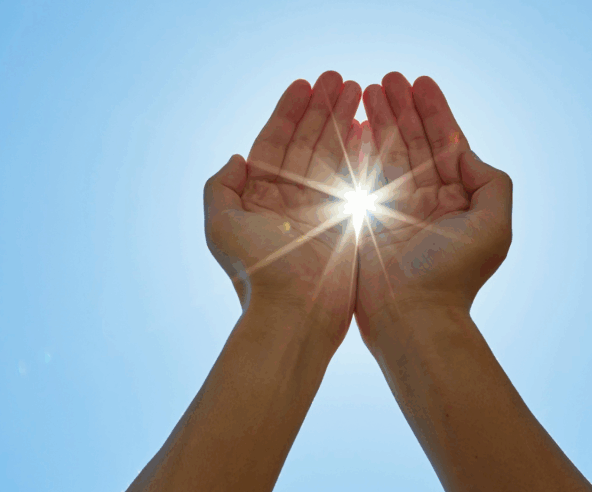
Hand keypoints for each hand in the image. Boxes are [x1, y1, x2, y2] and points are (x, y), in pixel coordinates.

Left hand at [205, 71, 361, 342]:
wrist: (295, 314)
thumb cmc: (256, 273)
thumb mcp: (221, 226)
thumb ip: (220, 188)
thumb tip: (237, 158)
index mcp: (259, 197)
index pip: (275, 144)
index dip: (288, 112)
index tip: (304, 84)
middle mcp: (289, 200)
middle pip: (307, 142)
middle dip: (322, 108)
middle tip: (340, 77)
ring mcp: (319, 209)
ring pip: (333, 154)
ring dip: (344, 120)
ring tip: (359, 89)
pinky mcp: (346, 221)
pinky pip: (355, 177)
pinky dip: (362, 150)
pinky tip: (371, 125)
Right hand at [350, 72, 512, 340]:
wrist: (411, 316)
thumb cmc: (454, 276)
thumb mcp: (494, 225)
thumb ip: (491, 182)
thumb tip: (466, 153)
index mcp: (457, 199)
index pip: (445, 144)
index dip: (434, 112)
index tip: (420, 82)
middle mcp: (427, 200)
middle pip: (413, 142)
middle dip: (401, 108)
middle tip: (386, 78)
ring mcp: (395, 208)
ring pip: (387, 152)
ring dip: (379, 120)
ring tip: (367, 89)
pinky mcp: (367, 219)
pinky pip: (362, 175)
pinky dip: (359, 148)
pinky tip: (353, 124)